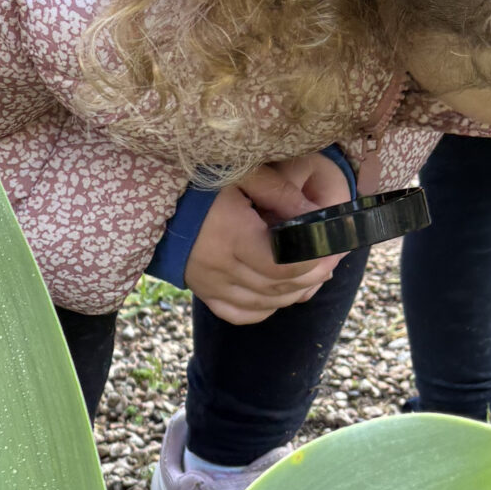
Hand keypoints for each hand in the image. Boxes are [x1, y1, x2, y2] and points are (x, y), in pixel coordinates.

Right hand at [182, 160, 344, 326]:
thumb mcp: (243, 175)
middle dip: (311, 277)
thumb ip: (281, 193)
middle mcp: (221, 266)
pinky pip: (238, 313)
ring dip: (292, 295)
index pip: (284, 264)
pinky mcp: (203, 290)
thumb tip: (318, 215)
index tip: (332, 249)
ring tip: (313, 278)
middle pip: (277, 286)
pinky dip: (263, 309)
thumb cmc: (202, 182)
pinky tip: (278, 296)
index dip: (313, 262)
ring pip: (262, 303)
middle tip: (330, 263)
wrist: (158, 200)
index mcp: (233, 235)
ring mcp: (210, 283)